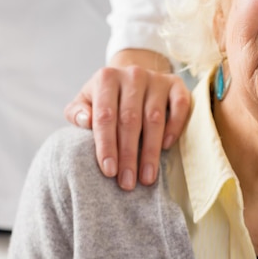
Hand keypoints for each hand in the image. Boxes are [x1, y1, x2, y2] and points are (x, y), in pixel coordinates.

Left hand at [65, 49, 190, 190]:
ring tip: (147, 177)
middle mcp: (132, 75)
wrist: (132, 78)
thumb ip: (77, 113)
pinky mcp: (176, 83)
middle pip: (130, 121)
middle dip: (128, 155)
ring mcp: (156, 78)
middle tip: (127, 183)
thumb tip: (85, 121)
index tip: (109, 171)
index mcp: (106, 78)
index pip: (105, 116)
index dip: (106, 146)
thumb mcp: (85, 102)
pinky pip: (180, 106)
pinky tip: (166, 148)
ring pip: (154, 118)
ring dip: (150, 151)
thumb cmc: (106, 99)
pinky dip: (174, 128)